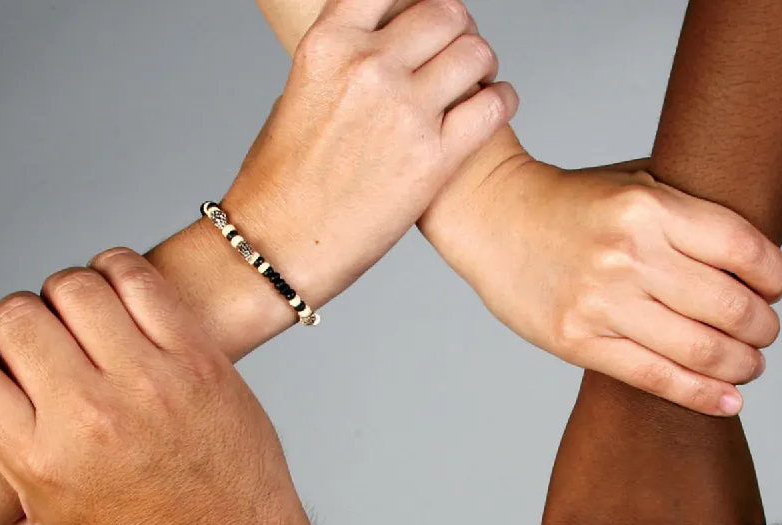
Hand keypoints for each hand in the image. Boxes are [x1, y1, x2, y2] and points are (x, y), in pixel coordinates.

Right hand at [0, 249, 325, 524]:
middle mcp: (89, 416)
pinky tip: (120, 295)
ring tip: (83, 319)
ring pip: (75, 286)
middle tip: (41, 341)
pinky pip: (140, 279)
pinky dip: (119, 273)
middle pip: (16, 315)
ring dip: (68, 295)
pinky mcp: (197, 358)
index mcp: (39, 462)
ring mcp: (148, 382)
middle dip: (17, 322)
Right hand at [222, 0, 517, 300]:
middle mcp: (369, 68)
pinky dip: (502, 99)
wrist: (280, 243)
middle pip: (445, 12)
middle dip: (458, 27)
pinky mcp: (434, 159)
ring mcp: (405, 112)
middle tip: (457, 46)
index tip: (422, 12)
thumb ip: (344, 60)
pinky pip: (494, 105)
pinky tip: (494, 105)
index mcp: (329, 44)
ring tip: (477, 77)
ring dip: (483, 61)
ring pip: (476, 53)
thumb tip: (383, 43)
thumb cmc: (283, 177)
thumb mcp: (298, 92)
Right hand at [422, 157, 781, 414]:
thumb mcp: (636, 185)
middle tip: (766, 331)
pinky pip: (655, 377)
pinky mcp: (577, 340)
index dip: (775, 276)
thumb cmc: (573, 202)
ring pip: (699, 349)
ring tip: (751, 365)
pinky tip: (728, 400)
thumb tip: (757, 264)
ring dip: (742, 363)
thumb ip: (690, 217)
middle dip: (763, 326)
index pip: (743, 249)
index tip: (776, 288)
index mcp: (648, 207)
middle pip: (729, 306)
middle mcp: (628, 254)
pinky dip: (702, 394)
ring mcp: (600, 301)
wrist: (493, 215)